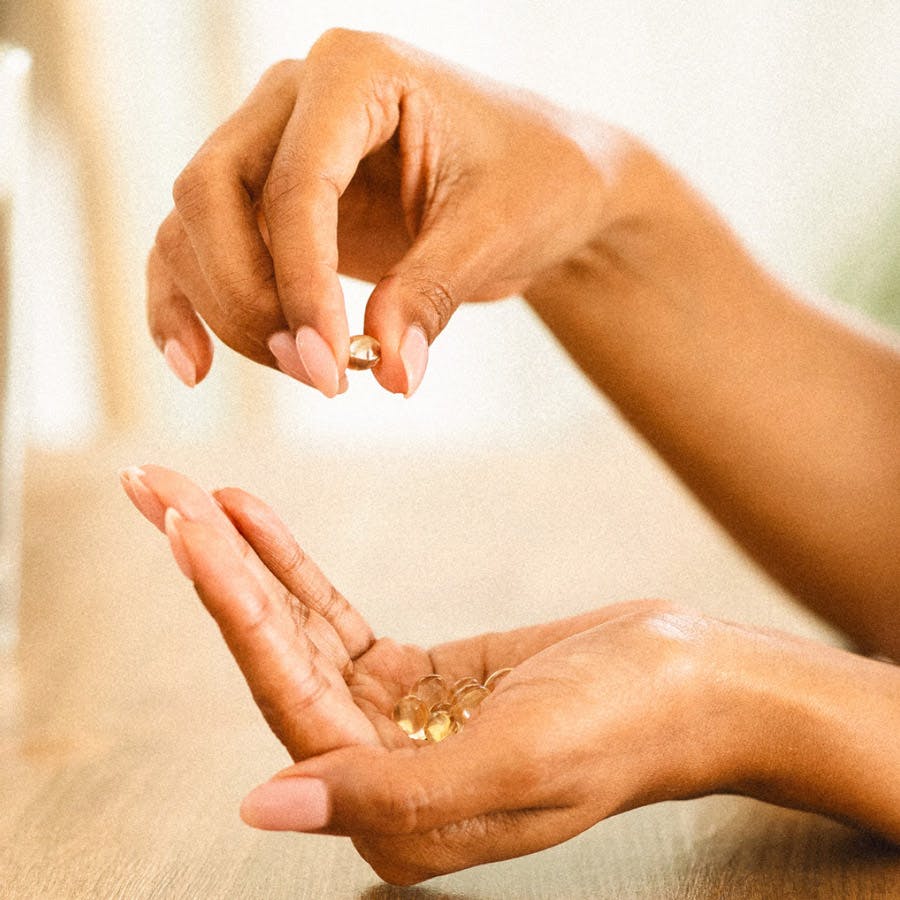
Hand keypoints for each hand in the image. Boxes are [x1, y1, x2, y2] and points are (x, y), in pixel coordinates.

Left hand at [120, 464, 899, 883]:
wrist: (693, 684)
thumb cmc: (624, 725)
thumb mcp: (517, 761)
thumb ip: (390, 797)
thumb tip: (264, 808)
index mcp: (393, 811)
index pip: (285, 695)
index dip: (230, 607)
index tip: (182, 526)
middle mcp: (377, 772)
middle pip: (270, 655)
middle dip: (210, 568)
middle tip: (154, 488)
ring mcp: (393, 721)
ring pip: (294, 630)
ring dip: (241, 558)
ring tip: (191, 489)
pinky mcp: (416, 676)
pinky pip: (334, 614)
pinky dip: (293, 565)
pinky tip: (254, 518)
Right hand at [148, 29, 629, 395]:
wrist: (544, 182)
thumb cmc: (534, 181)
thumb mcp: (496, 232)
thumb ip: (432, 295)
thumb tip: (390, 374)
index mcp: (357, 72)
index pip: (296, 184)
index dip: (302, 285)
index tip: (330, 366)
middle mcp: (294, 97)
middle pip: (210, 194)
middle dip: (251, 299)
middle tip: (318, 374)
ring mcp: (271, 146)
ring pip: (194, 227)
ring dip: (232, 313)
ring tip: (309, 373)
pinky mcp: (268, 202)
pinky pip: (197, 248)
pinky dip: (188, 306)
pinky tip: (194, 367)